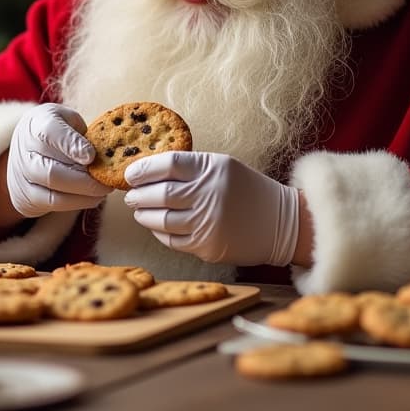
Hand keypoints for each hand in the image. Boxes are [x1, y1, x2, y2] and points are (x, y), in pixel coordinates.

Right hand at [6, 103, 111, 217]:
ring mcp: (21, 176)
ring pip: (53, 192)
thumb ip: (83, 134)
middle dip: (84, 180)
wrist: (28, 148)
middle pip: (51, 172)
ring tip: (104, 190)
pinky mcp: (26, 197)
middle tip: (107, 180)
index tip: (91, 155)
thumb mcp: (70, 120)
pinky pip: (54, 205)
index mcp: (36, 123)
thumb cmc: (58, 130)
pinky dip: (78, 203)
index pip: (49, 133)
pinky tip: (93, 197)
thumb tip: (103, 154)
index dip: (71, 145)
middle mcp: (24, 151)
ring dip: (84, 194)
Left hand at [123, 151, 299, 266]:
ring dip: (144, 214)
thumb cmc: (247, 190)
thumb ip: (190, 167)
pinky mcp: (208, 246)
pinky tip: (156, 226)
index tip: (130, 173)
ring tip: (139, 210)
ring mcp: (208, 222)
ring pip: (162, 219)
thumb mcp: (223, 167)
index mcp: (212, 168)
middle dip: (138, 194)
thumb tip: (147, 172)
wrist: (280, 222)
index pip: (167, 164)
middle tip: (130, 194)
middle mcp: (209, 194)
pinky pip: (172, 240)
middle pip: (160, 193)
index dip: (143, 169)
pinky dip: (159, 233)